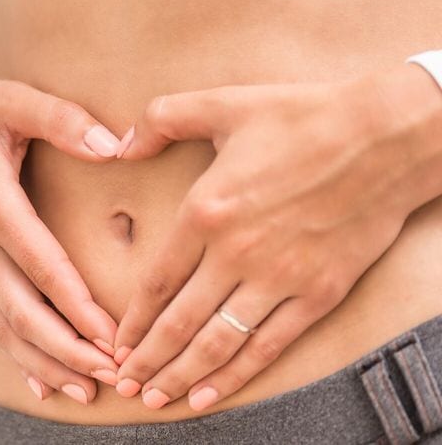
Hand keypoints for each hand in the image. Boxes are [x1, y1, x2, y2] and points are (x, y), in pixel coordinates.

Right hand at [0, 47, 122, 403]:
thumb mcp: (11, 98)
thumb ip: (64, 120)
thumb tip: (117, 144)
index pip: (41, 266)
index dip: (78, 306)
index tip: (114, 337)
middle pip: (22, 312)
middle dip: (70, 350)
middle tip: (115, 376)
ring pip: (2, 326)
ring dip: (45, 361)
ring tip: (86, 389)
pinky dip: (15, 353)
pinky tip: (42, 380)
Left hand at [110, 62, 441, 410]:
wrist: (386, 135)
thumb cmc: (303, 116)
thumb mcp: (222, 103)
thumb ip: (161, 119)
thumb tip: (118, 144)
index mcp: (206, 210)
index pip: (157, 281)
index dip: (133, 320)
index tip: (115, 342)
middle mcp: (236, 253)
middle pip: (179, 322)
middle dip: (146, 359)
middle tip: (122, 383)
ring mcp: (279, 278)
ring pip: (218, 342)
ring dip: (181, 376)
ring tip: (154, 398)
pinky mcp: (319, 293)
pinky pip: (268, 345)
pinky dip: (235, 375)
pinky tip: (210, 394)